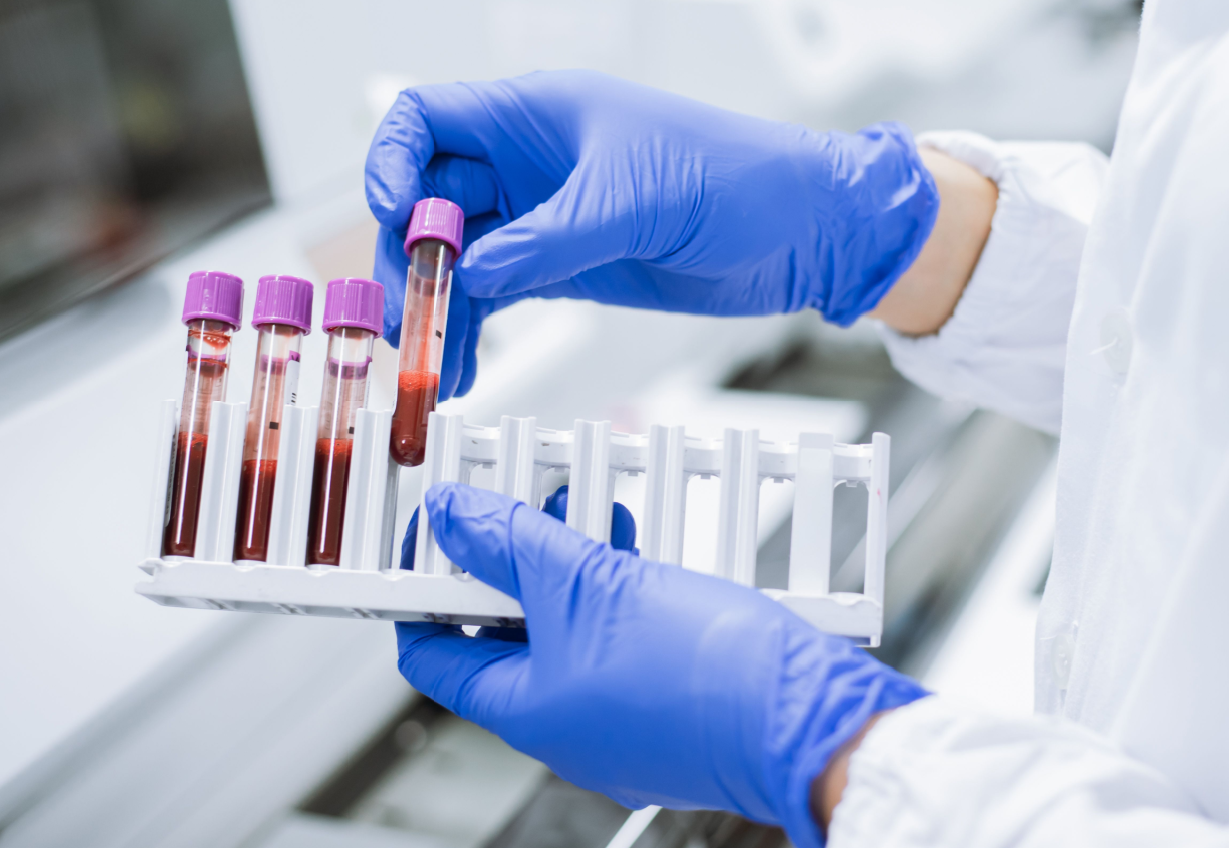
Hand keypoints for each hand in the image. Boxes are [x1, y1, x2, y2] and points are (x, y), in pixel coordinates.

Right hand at [366, 70, 939, 396]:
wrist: (803, 232)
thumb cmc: (740, 177)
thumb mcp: (634, 202)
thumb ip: (547, 240)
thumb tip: (473, 273)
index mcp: (539, 115)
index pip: (428, 119)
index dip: (392, 162)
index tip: (389, 214)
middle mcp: (530, 163)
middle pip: (429, 199)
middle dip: (409, 257)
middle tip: (409, 315)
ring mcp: (543, 217)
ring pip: (456, 257)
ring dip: (436, 307)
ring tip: (430, 361)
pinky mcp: (565, 266)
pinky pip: (495, 294)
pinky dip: (473, 329)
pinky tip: (463, 367)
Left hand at [395, 483, 926, 847]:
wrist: (808, 715)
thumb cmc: (705, 673)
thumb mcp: (589, 583)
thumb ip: (514, 543)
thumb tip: (454, 517)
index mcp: (528, 712)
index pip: (432, 653)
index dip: (420, 586)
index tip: (432, 532)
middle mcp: (568, 727)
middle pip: (504, 633)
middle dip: (508, 558)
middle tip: (512, 501)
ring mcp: (621, 719)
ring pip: (568, 629)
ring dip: (567, 563)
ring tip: (581, 506)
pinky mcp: (670, 701)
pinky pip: (619, 639)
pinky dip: (615, 587)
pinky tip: (632, 541)